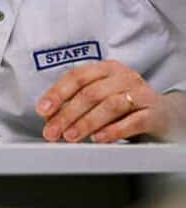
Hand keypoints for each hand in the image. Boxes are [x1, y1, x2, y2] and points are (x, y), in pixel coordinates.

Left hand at [36, 60, 169, 142]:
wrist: (164, 112)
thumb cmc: (126, 103)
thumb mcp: (101, 97)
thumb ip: (76, 103)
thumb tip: (49, 118)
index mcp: (106, 69)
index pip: (77, 77)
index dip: (57, 93)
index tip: (43, 110)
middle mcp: (124, 77)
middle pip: (90, 93)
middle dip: (67, 114)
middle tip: (53, 132)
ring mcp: (141, 94)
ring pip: (110, 105)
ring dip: (87, 122)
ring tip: (71, 136)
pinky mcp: (155, 113)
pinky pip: (133, 121)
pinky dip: (114, 131)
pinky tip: (99, 139)